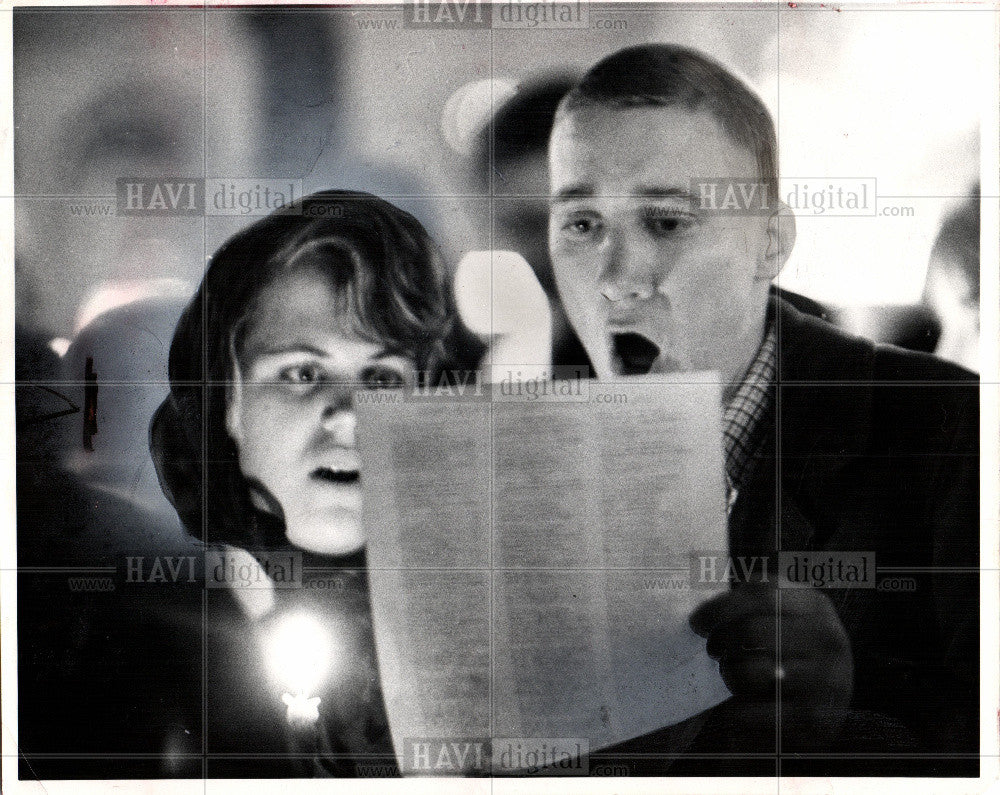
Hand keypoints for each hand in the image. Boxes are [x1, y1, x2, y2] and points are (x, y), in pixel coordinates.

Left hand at [690, 583, 852, 749]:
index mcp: (815, 606)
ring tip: (731, 675)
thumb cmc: (796, 651)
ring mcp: (825, 679)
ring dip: (729, 675)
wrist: (833, 704)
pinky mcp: (815, 718)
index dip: (720, 607)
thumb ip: (752, 603)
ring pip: (750, 672)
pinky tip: (737, 706)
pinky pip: (754, 711)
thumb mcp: (787, 616)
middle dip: (720, 641)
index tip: (698, 622)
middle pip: (751, 630)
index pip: (760, 594)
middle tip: (713, 650)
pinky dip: (736, 710)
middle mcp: (826, 639)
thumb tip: (703, 612)